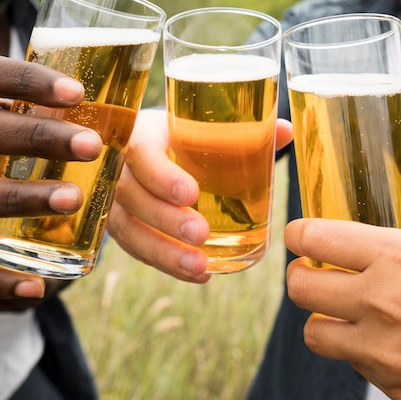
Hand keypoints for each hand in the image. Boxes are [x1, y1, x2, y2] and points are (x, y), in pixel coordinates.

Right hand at [108, 108, 292, 282]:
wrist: (147, 146)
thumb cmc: (179, 135)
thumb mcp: (201, 126)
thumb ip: (241, 129)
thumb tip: (284, 130)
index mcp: (140, 134)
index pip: (141, 153)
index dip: (161, 175)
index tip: (191, 194)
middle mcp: (119, 168)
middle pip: (131, 196)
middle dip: (165, 219)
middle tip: (201, 233)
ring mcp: (115, 200)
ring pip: (128, 229)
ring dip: (163, 252)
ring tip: (200, 267)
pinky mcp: (122, 224)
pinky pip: (135, 248)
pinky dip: (165, 263)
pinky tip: (198, 273)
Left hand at [285, 219, 400, 399]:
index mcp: (399, 257)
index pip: (312, 237)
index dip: (300, 233)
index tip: (302, 235)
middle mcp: (380, 302)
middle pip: (298, 286)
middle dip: (303, 276)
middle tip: (320, 272)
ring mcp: (382, 350)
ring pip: (313, 332)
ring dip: (324, 319)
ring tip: (349, 312)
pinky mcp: (392, 387)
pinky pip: (352, 364)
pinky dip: (359, 350)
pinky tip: (389, 342)